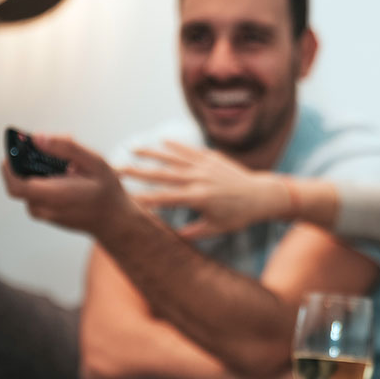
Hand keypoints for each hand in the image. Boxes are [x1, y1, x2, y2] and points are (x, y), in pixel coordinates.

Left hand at [2, 134, 132, 235]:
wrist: (115, 223)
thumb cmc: (108, 193)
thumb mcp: (95, 163)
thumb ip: (67, 148)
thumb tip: (38, 138)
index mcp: (56, 195)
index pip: (16, 185)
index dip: (9, 166)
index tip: (15, 149)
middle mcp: (45, 208)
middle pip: (18, 183)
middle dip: (26, 164)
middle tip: (43, 150)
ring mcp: (45, 215)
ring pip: (26, 188)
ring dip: (36, 173)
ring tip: (62, 167)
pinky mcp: (46, 216)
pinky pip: (34, 195)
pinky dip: (42, 183)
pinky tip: (64, 178)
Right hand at [120, 141, 288, 238]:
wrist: (263, 196)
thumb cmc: (240, 216)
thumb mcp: (216, 229)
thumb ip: (192, 233)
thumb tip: (171, 237)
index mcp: (198, 198)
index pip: (164, 199)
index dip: (143, 198)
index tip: (124, 198)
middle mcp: (199, 179)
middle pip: (162, 175)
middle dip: (138, 172)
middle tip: (116, 169)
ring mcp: (205, 166)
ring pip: (173, 157)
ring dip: (152, 152)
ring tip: (132, 148)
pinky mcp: (212, 158)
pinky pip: (190, 150)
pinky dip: (176, 145)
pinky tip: (161, 141)